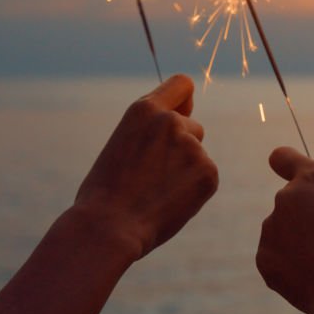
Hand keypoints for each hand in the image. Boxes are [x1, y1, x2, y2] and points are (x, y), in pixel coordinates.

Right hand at [73, 74, 217, 260]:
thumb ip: (152, 129)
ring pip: (197, 153)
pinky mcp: (208, 172)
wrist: (107, 228)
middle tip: (152, 175)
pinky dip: (194, 190)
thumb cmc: (105, 191)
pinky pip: (206, 176)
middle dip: (181, 146)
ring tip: (156, 191)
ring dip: (185, 169)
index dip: (183, 100)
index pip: (182, 85)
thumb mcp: (122, 143)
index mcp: (144, 110)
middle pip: (192, 126)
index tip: (181, 113)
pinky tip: (169, 202)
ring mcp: (192, 147)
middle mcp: (171, 122)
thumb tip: (185, 119)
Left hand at [257, 147, 313, 313]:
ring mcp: (271, 226)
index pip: (282, 158)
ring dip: (298, 244)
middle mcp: (287, 195)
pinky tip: (312, 278)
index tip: (286, 173)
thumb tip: (308, 220)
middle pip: (290, 203)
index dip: (285, 166)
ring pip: (282, 232)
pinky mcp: (263, 257)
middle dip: (303, 219)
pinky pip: (275, 258)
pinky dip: (289, 268)